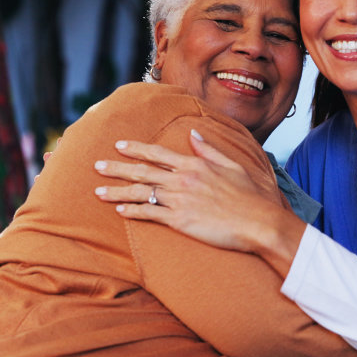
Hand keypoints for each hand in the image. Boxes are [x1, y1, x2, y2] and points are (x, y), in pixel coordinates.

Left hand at [94, 131, 302, 257]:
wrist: (259, 222)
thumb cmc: (251, 196)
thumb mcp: (233, 165)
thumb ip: (210, 150)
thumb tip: (193, 134)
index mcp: (195, 164)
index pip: (158, 153)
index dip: (136, 149)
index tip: (119, 145)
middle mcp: (183, 179)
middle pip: (142, 171)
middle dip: (117, 167)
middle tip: (97, 165)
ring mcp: (180, 200)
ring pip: (141, 192)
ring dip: (117, 190)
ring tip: (98, 191)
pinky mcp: (180, 221)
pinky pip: (150, 214)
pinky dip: (133, 211)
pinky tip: (120, 210)